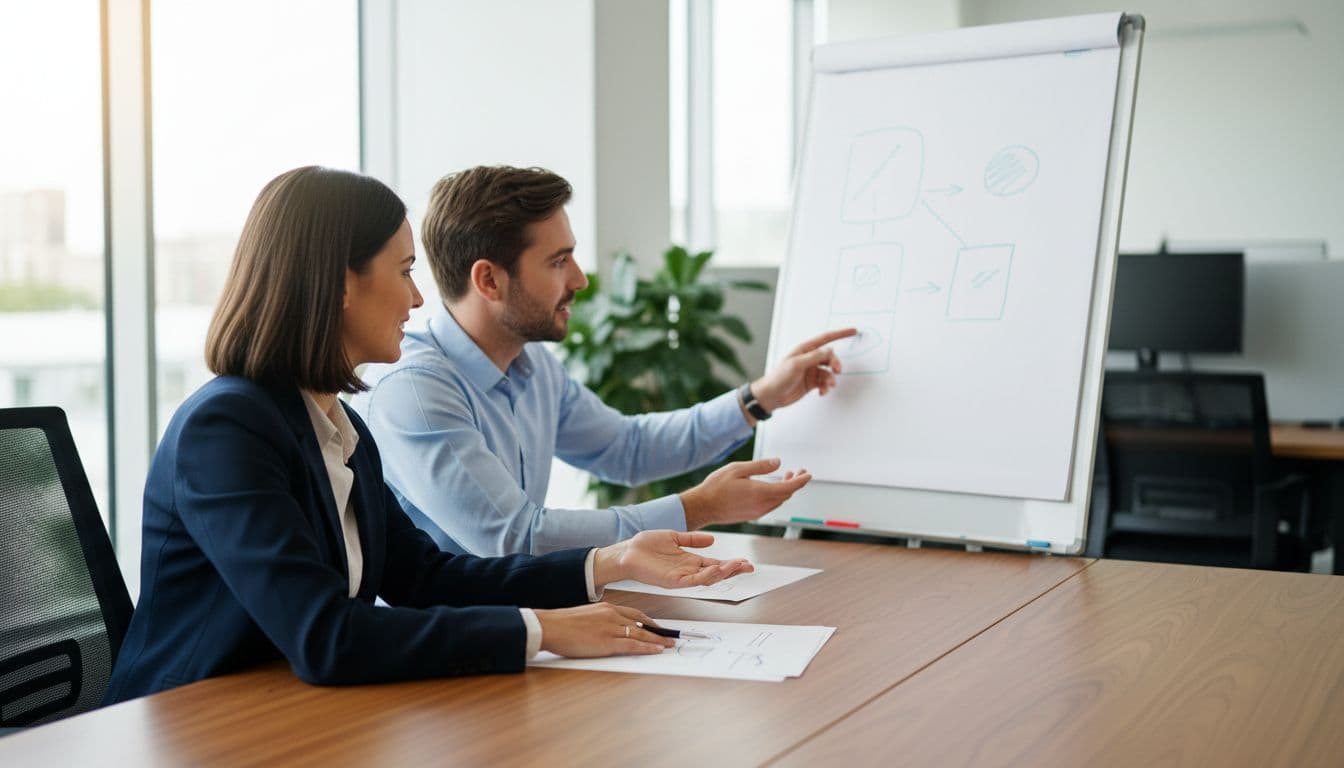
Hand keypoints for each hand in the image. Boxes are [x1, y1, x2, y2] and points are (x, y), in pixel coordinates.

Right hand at [534, 603, 673, 657]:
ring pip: (640, 634)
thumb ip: (599, 622)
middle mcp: (612, 615)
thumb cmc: (562, 624)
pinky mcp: (606, 642)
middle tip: (671, 637)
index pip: (635, 614)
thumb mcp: (585, 617)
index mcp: (606, 608)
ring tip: (668, 644)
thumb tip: (607, 631)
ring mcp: (610, 628)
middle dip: (658, 631)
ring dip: (657, 640)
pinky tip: (656, 650)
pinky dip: (647, 648)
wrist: (550, 626)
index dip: (650, 622)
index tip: (659, 627)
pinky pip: (632, 645)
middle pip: (642, 623)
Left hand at [592, 530, 753, 589]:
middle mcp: (688, 571)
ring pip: (707, 578)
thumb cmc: (645, 546)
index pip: (715, 563)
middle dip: (733, 570)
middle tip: (749, 567)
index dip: (731, 563)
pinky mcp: (672, 581)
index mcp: (689, 561)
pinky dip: (705, 576)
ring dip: (723, 572)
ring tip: (737, 565)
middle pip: (716, 573)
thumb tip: (713, 539)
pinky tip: (715, 569)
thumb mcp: (674, 537)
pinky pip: (692, 581)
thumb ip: (693, 539)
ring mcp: (681, 578)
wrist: (625, 552)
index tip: (746, 561)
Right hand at [679, 457, 811, 528]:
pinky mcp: (752, 516)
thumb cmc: (717, 486)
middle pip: (786, 495)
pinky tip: (772, 487)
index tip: (808, 474)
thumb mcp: (738, 469)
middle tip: (798, 470)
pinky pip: (771, 505)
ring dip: (785, 489)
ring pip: (779, 501)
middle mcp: (762, 505)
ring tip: (786, 475)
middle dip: (795, 482)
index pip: (789, 487)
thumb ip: (760, 466)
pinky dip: (776, 495)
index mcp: (760, 493)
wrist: (703, 507)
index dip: (801, 480)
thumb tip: (778, 463)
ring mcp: (757, 513)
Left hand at [750, 327, 856, 413]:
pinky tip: (822, 392)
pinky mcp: (812, 382)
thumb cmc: (779, 377)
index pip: (826, 338)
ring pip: (828, 372)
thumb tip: (830, 350)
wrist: (771, 396)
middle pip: (830, 357)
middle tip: (838, 371)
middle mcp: (809, 358)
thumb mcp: (797, 364)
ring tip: (827, 386)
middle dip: (836, 363)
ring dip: (830, 379)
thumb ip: (815, 357)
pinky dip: (826, 387)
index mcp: (804, 349)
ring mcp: (811, 371)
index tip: (853, 331)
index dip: (840, 334)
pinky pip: (824, 383)